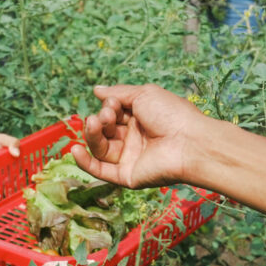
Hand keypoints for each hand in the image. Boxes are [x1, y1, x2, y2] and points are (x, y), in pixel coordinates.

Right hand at [71, 84, 204, 188]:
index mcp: (140, 120)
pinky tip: (75, 150)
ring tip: (94, 123)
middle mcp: (134, 139)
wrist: (190, 142)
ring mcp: (130, 158)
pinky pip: (101, 171)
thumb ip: (118, 93)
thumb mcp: (143, 94)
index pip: (112, 113)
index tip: (114, 104)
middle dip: (100, 120)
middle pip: (104, 130)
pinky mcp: (127, 176)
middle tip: (108, 115)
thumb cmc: (172, 114)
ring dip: (92, 134)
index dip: (108, 107)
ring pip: (100, 148)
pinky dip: (85, 162)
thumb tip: (96, 90)